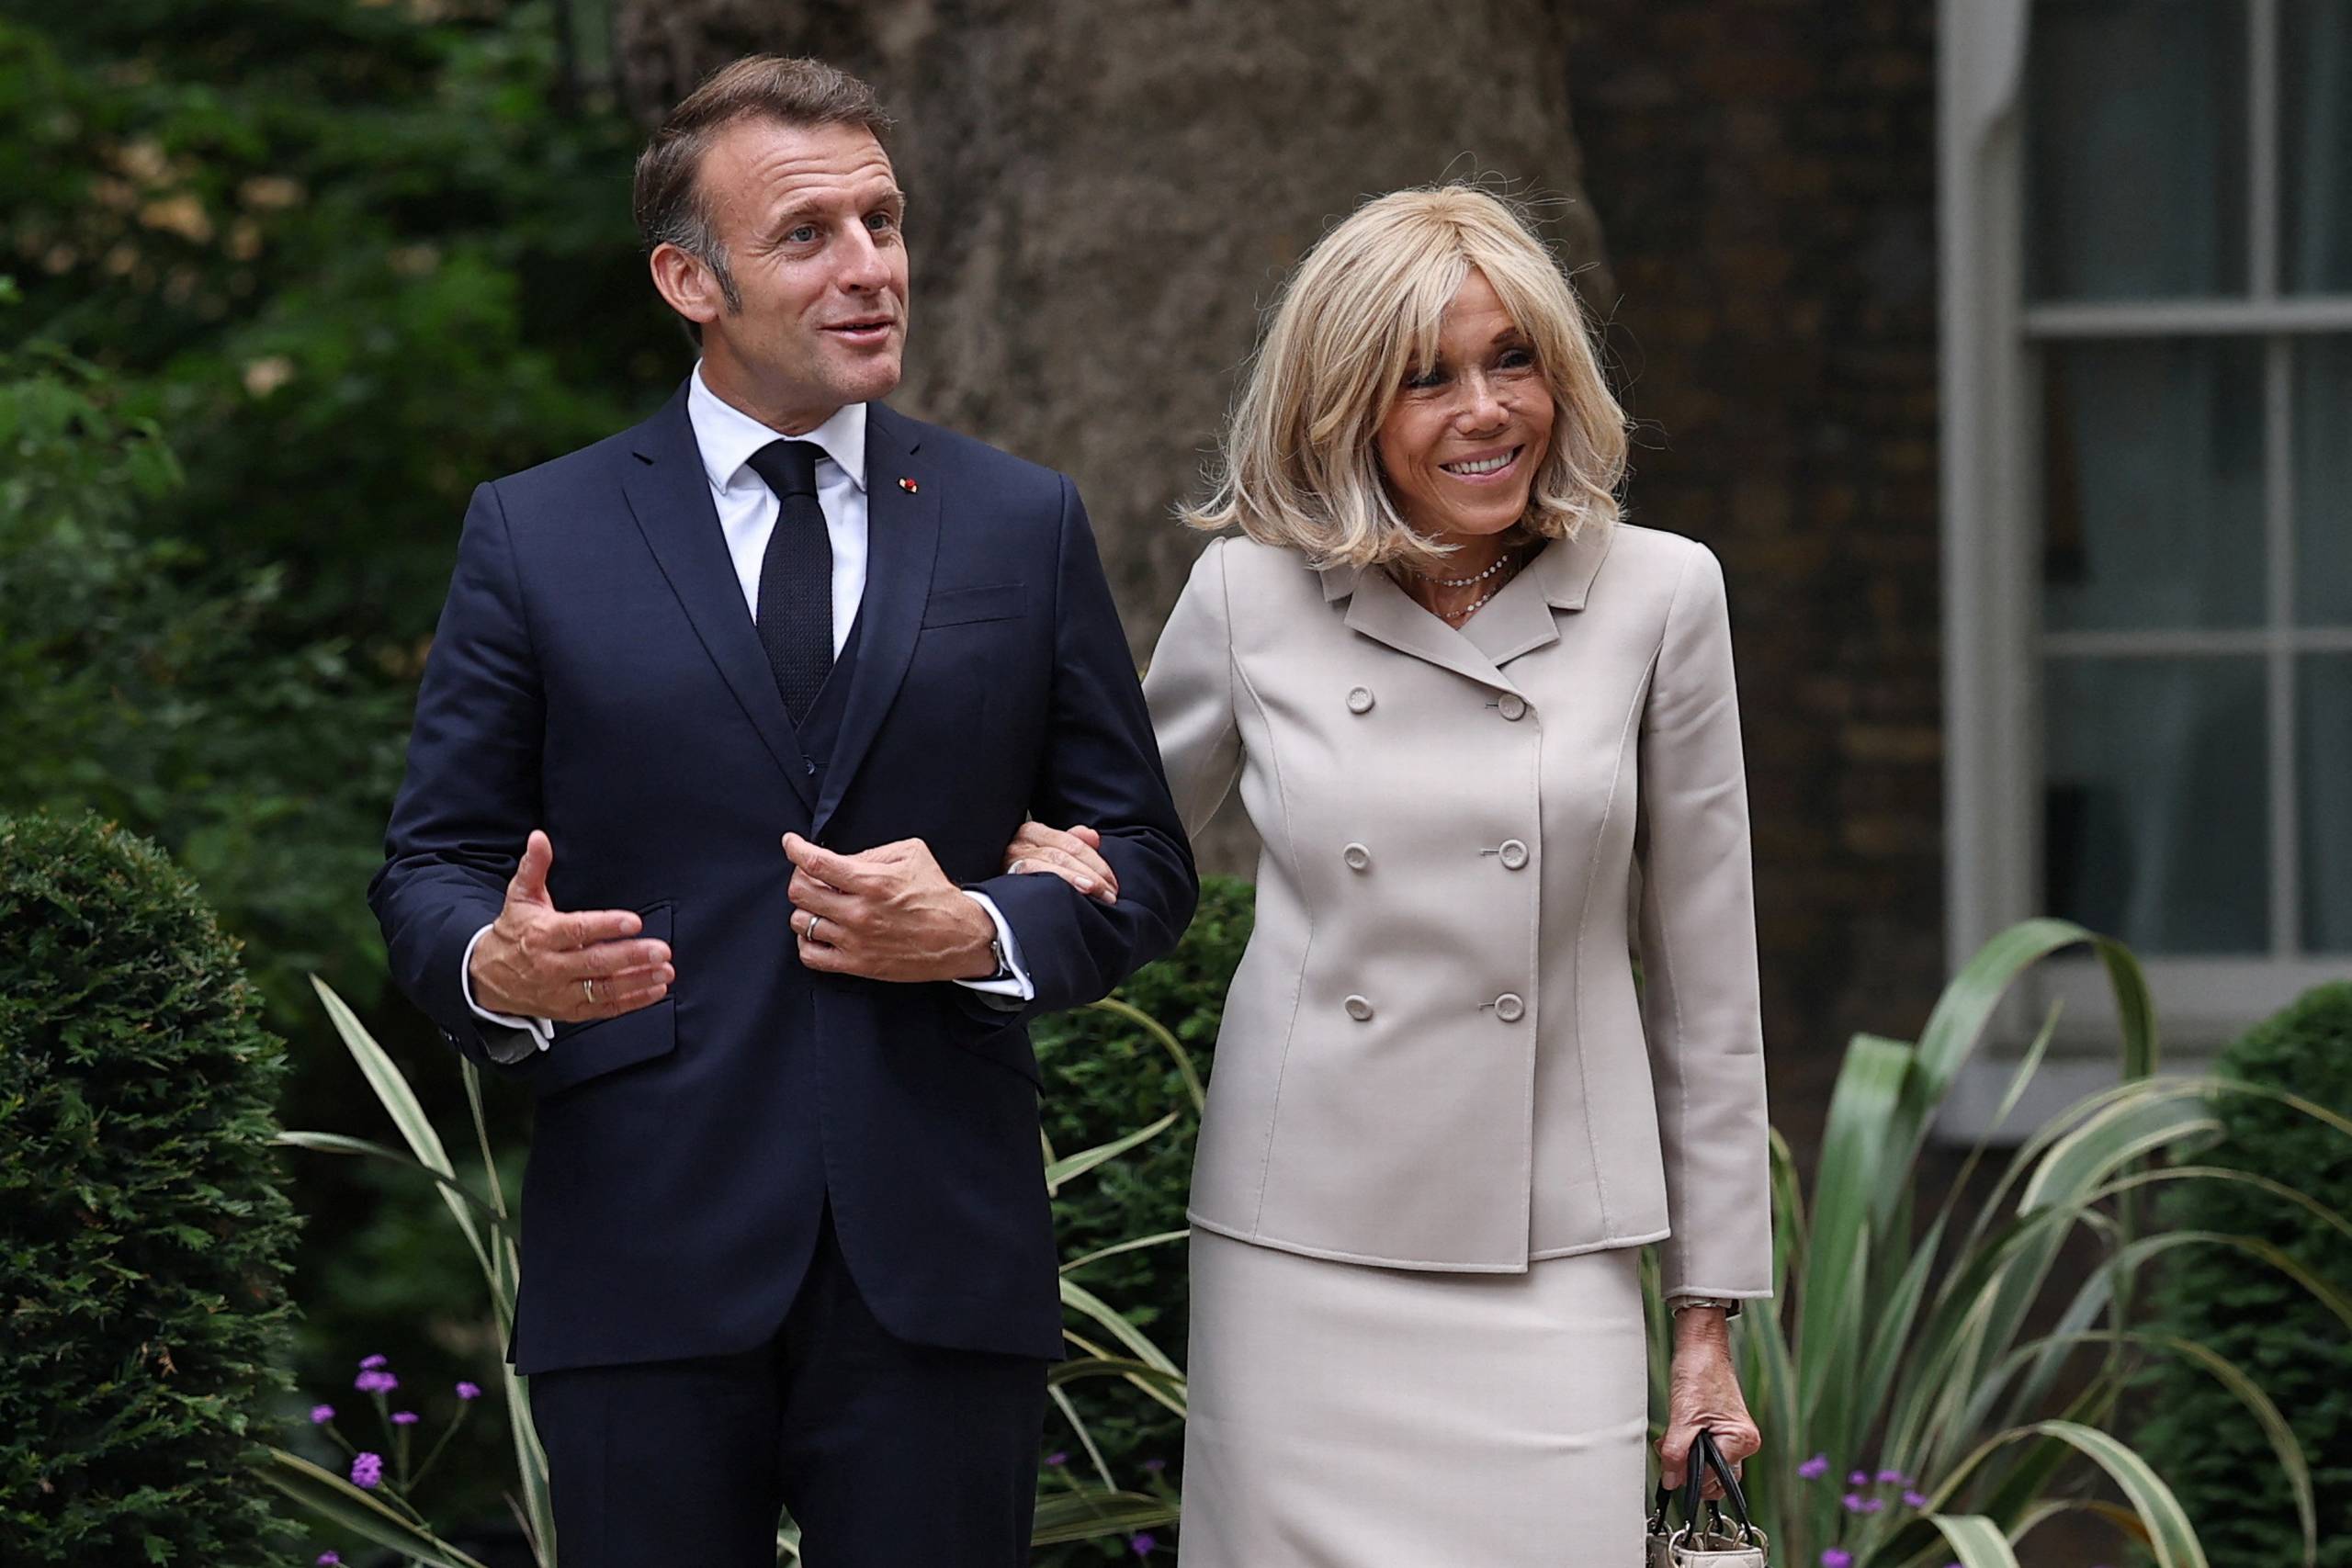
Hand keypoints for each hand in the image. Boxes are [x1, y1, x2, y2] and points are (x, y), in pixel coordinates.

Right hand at [467, 831, 674, 1022]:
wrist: (486, 978)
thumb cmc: (514, 932)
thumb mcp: (520, 897)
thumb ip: (534, 867)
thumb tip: (539, 838)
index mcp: (541, 935)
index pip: (577, 930)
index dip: (606, 926)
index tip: (634, 922)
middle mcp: (551, 966)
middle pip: (595, 963)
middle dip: (631, 957)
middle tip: (660, 950)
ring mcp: (560, 992)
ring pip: (603, 989)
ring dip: (638, 981)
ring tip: (664, 971)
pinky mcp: (569, 1011)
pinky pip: (604, 1008)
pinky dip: (632, 1002)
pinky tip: (655, 990)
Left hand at [783, 833, 998, 982]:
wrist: (959, 936)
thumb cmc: (937, 894)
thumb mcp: (911, 854)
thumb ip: (872, 852)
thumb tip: (841, 858)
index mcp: (871, 881)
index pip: (815, 863)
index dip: (795, 848)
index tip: (791, 843)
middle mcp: (859, 912)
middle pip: (799, 892)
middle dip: (800, 878)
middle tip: (811, 876)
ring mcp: (855, 941)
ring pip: (801, 922)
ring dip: (806, 909)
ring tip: (821, 905)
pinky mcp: (857, 964)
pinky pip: (810, 955)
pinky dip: (807, 941)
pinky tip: (819, 932)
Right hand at [1001, 820, 1117, 903]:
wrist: (995, 903)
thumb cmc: (1029, 876)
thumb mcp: (1053, 855)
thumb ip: (1074, 844)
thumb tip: (1094, 836)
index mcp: (1034, 832)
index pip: (1072, 843)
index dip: (1097, 862)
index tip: (1113, 883)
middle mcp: (1020, 842)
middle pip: (1062, 854)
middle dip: (1091, 874)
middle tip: (1109, 894)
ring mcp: (1011, 859)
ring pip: (1047, 864)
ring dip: (1073, 878)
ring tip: (1093, 892)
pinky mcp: (1004, 878)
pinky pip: (1030, 876)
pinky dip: (1051, 884)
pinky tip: (1067, 895)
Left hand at [1658, 1308, 1760, 1498]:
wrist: (1700, 1347)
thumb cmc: (1699, 1372)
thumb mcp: (1682, 1417)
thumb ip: (1676, 1453)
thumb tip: (1671, 1482)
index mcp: (1741, 1440)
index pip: (1713, 1478)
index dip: (1688, 1476)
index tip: (1670, 1470)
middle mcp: (1743, 1441)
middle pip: (1713, 1476)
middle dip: (1687, 1468)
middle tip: (1669, 1451)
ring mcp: (1734, 1437)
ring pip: (1708, 1465)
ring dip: (1686, 1458)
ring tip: (1673, 1438)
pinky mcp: (1723, 1430)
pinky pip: (1706, 1451)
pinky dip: (1689, 1447)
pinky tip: (1678, 1433)